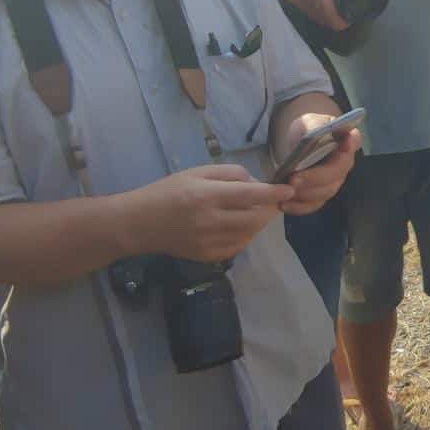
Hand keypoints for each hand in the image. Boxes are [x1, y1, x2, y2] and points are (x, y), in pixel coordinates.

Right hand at [124, 164, 295, 264]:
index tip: (288, 190)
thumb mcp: (197, 172)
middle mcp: (210, 221)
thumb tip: (257, 184)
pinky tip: (236, 226)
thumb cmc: (168, 191)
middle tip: (268, 202)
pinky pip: (238, 246)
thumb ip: (230, 174)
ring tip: (249, 212)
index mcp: (207, 195)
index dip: (274, 193)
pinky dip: (244, 235)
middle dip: (268, 209)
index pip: (251, 195)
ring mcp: (209, 242)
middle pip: (255, 218)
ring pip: (249, 234)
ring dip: (257, 223)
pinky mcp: (208, 256)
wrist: (140, 223)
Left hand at [274, 111, 357, 214]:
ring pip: (325, 192)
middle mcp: (344, 164)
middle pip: (336, 174)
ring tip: (286, 190)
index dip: (351, 144)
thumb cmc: (307, 131)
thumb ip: (315, 126)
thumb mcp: (308, 123)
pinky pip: (313, 205)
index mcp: (345, 140)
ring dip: (305, 194)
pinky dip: (299, 207)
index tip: (346, 142)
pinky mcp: (321, 195)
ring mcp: (334, 182)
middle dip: (315, 178)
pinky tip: (284, 205)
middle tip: (293, 178)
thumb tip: (324, 130)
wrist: (298, 147)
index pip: (354, 141)